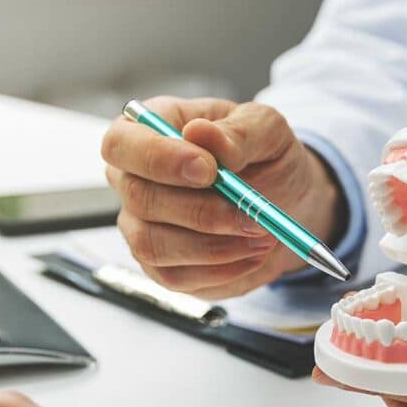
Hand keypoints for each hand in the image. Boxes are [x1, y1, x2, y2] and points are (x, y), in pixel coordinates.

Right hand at [102, 96, 343, 298]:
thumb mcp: (266, 130)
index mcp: (148, 130)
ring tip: (261, 234)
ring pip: (152, 244)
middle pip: (139, 199)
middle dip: (200, 212)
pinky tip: (252, 254)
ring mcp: (139, 225)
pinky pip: (174, 276)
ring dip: (213, 246)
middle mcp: (132, 178)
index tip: (209, 170)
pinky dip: (220, 270)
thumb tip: (200, 133)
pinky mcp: (157, 264)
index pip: (121, 143)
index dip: (158, 158)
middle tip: (253, 215)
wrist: (285, 203)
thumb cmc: (265, 156)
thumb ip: (237, 131)